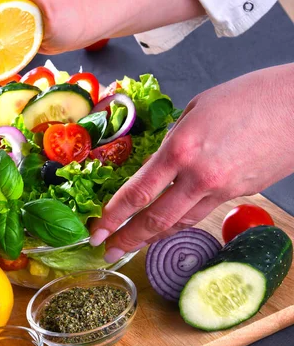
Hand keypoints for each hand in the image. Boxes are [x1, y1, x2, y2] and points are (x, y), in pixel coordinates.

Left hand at [89, 64, 293, 262]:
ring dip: (153, 235)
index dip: (113, 215)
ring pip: (180, 222)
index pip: (138, 192)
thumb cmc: (249, 95)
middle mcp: (199, 176)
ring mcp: (222, 189)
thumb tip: (162, 160)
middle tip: (107, 250)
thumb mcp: (197, 109)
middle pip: (156, 220)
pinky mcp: (240, 193)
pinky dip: (182, 220)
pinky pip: (204, 212)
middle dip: (127, 239)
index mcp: (181, 148)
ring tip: (133, 241)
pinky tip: (169, 222)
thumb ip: (174, 139)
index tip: (96, 229)